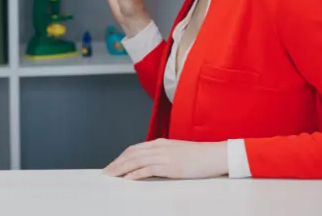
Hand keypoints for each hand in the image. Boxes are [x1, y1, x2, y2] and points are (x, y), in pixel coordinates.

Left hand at [103, 138, 227, 179]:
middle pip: (132, 154)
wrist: (215, 155)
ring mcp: (164, 156)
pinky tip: (128, 179)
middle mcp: (159, 147)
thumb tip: (150, 163)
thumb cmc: (199, 155)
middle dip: (117, 163)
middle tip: (106, 172)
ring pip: (136, 161)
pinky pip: (148, 169)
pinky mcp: (170, 166)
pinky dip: (135, 174)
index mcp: (160, 143)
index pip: (135, 149)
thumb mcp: (176, 151)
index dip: (121, 157)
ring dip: (122, 168)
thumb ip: (162, 154)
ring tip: (112, 175)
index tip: (113, 165)